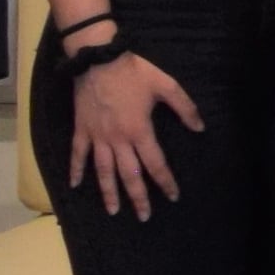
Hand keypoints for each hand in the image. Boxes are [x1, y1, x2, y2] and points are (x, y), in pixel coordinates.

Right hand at [65, 50, 202, 218]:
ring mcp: (97, 136)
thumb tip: (200, 129)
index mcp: (140, 131)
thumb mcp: (166, 85)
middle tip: (144, 216)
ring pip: (103, 171)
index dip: (165, 181)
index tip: (173, 196)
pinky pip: (77, 154)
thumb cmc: (134, 72)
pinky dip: (76, 170)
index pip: (155, 164)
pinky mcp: (82, 129)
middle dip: (138, 197)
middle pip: (128, 175)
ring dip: (108, 192)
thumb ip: (185, 108)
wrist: (98, 58)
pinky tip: (74, 185)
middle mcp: (118, 139)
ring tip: (113, 211)